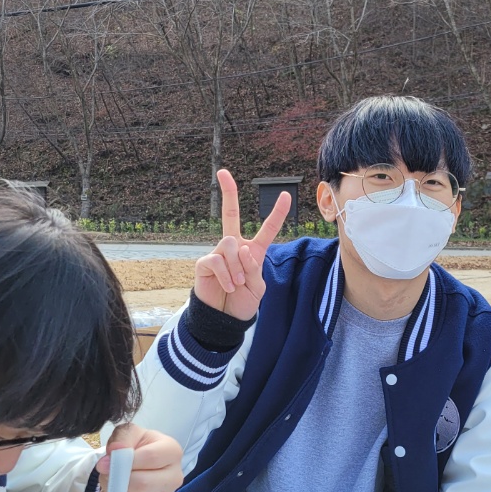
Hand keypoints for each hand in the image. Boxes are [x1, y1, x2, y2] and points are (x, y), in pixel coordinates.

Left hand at [96, 423, 183, 491]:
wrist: (139, 461)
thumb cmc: (137, 445)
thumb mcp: (130, 433)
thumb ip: (122, 437)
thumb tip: (114, 452)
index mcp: (172, 452)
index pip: (151, 458)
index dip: (125, 459)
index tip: (107, 459)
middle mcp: (174, 477)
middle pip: (143, 484)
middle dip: (117, 478)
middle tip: (106, 471)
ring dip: (113, 490)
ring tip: (111, 479)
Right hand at [194, 169, 290, 320]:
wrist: (224, 319)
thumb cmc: (242, 301)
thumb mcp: (258, 286)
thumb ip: (254, 267)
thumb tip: (242, 250)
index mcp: (253, 250)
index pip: (266, 228)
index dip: (277, 213)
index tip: (286, 195)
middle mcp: (234, 247)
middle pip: (230, 214)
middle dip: (228, 192)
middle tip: (223, 172)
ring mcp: (218, 253)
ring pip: (229, 243)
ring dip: (237, 265)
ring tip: (238, 283)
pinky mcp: (204, 263)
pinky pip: (217, 259)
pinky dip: (226, 274)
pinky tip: (229, 285)